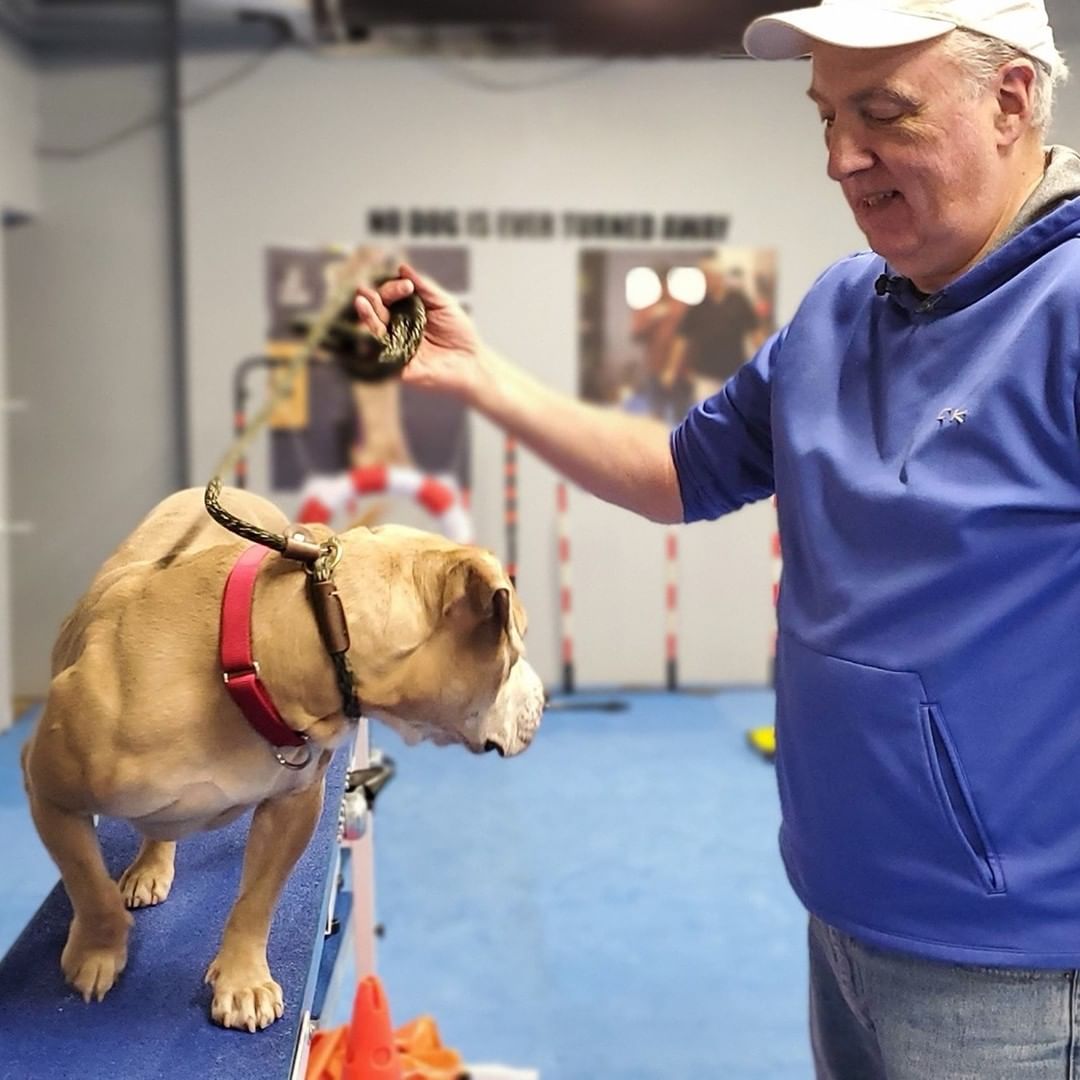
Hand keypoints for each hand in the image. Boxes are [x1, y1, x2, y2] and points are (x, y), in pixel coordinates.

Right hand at [354, 263, 484, 400]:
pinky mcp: (397, 366)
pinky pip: (382, 356)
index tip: (407, 286)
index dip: (392, 289)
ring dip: (367, 317)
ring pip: (375, 331)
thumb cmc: (460, 331)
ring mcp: (395, 346)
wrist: (472, 361)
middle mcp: (397, 327)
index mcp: (405, 311)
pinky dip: (374, 343)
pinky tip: (368, 332)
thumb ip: (424, 286)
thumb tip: (402, 267)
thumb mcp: (444, 303)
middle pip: (377, 312)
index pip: (389, 296)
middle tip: (364, 291)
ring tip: (361, 303)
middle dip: (371, 301)